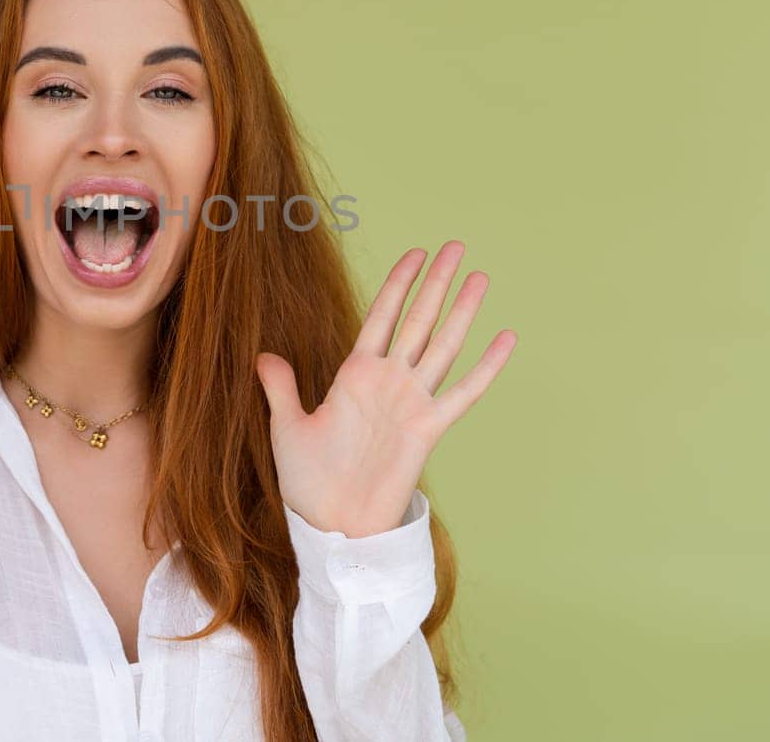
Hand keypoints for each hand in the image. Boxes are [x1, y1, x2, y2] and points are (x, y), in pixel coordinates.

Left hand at [256, 241, 516, 537]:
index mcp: (355, 375)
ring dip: (461, 311)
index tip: (415, 253)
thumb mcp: (287, 427)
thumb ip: (281, 389)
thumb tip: (263, 356)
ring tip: (479, 275)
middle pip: (418, 320)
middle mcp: (388, 382)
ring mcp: (411, 402)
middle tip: (455, 245)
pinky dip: (486, 367)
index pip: (381, 317)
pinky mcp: (428, 429)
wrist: (331, 524)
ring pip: (443, 345)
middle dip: (436, 282)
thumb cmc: (310, 482)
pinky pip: (463, 393)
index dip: (398, 285)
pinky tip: (506, 339)